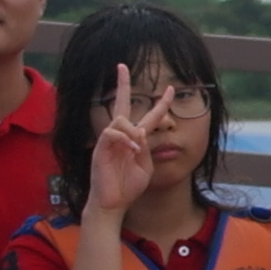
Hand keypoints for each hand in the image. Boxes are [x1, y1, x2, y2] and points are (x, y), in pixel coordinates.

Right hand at [83, 85, 160, 218]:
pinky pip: (112, 133)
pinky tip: (132, 150)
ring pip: (120, 119)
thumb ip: (146, 148)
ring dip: (132, 131)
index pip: (149, 116)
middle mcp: (121, 136)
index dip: (161, 104)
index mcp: (135, 140)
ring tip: (136, 149)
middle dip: (121, 84)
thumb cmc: (129, 187)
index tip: (171, 89)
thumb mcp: (145, 167)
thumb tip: (141, 131)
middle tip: (121, 65)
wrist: (114, 203)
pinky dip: (125, 139)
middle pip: (121, 104)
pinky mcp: (99, 148)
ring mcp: (108, 141)